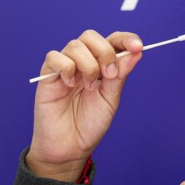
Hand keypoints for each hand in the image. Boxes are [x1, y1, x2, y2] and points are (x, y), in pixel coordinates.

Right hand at [26, 30, 143, 181]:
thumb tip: (136, 53)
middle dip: (105, 52)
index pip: (112, 41)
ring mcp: (65, 67)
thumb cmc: (89, 124)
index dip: (125, 39)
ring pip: (75, 45)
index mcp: (101, 65)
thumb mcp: (110, 99)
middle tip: (108, 75)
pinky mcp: (47, 75)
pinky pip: (54, 57)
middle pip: (91, 36)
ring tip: (89, 87)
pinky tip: (70, 84)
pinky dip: (66, 68)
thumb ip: (120, 75)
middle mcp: (82, 62)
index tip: (137, 47)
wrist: (70, 147)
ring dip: (87, 65)